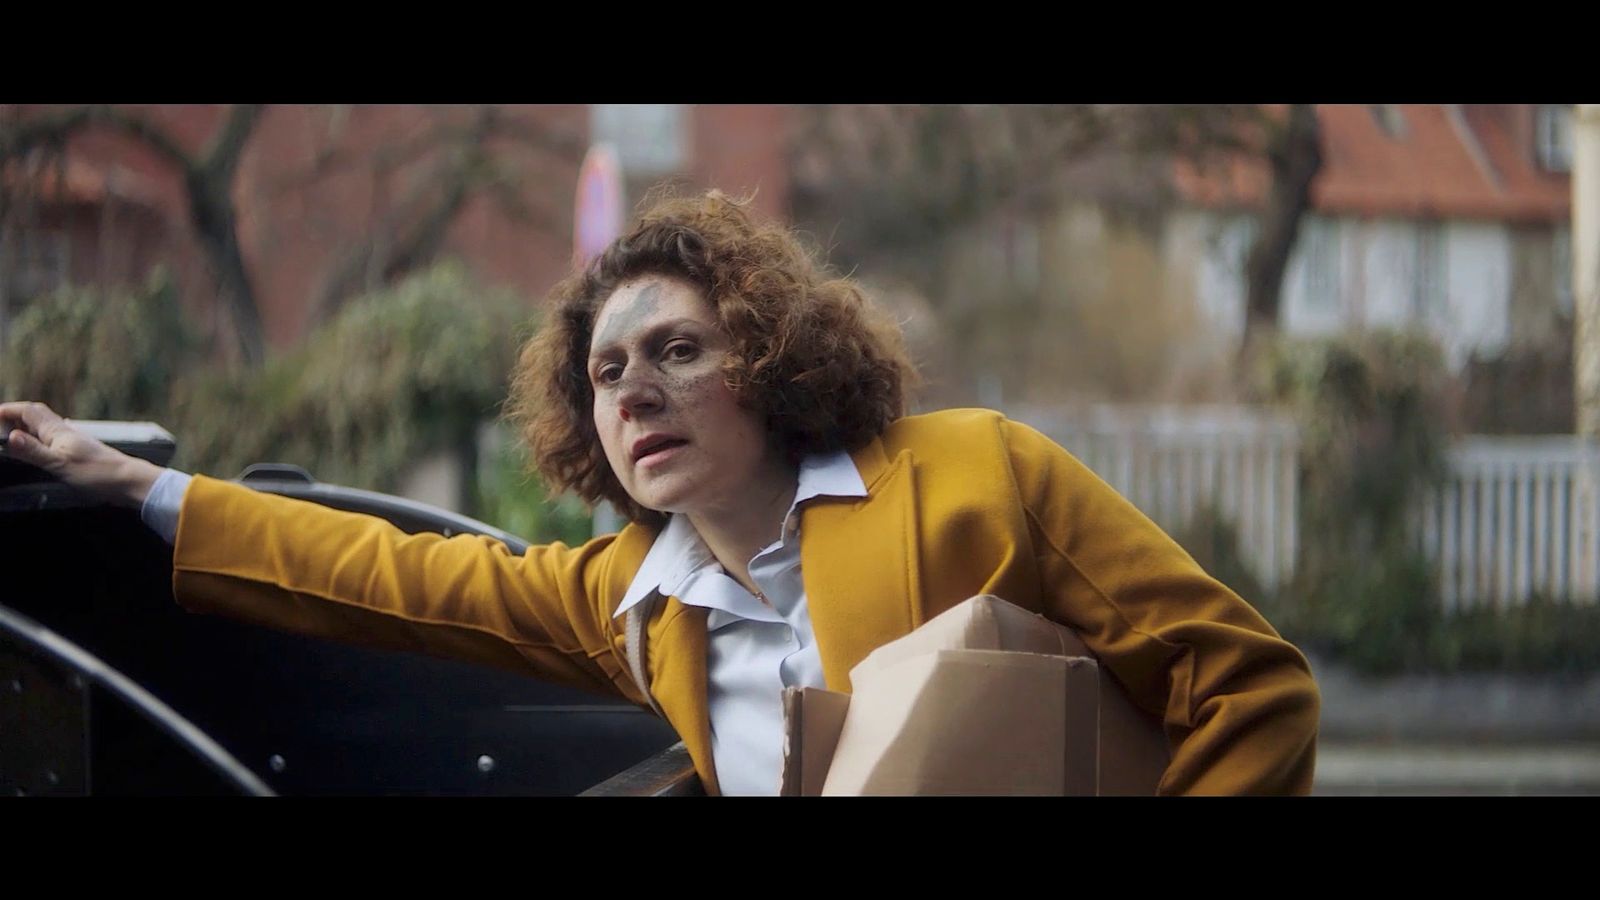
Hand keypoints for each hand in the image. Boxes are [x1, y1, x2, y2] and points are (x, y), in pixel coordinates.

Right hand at [0, 401, 162, 507]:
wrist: (130, 481)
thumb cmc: (98, 473)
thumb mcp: (60, 464)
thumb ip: (34, 451)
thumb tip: (11, 436)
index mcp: (58, 431)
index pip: (29, 411)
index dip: (9, 409)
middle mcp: (66, 431)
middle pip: (37, 415)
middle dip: (16, 415)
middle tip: (0, 423)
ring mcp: (75, 440)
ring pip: (47, 425)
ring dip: (29, 425)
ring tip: (15, 431)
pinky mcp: (82, 451)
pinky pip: (57, 437)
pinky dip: (44, 436)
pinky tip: (47, 441)